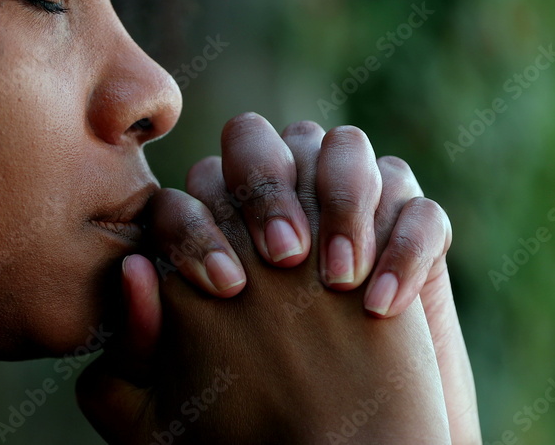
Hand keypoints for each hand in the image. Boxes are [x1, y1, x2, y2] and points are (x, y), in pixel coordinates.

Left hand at [135, 114, 478, 440]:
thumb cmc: (239, 436)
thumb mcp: (167, 414)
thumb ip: (137, 345)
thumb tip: (135, 271)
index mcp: (214, 232)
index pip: (193, 188)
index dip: (203, 227)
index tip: (225, 288)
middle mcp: (277, 206)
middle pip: (258, 140)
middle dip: (267, 188)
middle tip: (282, 257)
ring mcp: (347, 213)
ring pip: (343, 147)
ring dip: (341, 197)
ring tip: (339, 277)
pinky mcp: (414, 239)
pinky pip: (419, 209)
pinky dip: (405, 244)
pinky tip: (381, 305)